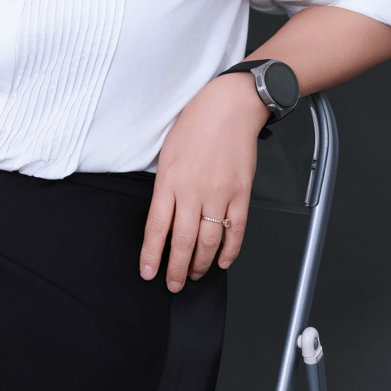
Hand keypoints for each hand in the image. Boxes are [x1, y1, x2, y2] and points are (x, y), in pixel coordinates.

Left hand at [139, 75, 267, 291]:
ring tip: (195, 274)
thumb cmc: (195, 125)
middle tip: (173, 284)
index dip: (151, 255)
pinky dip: (230, 250)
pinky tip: (222, 261)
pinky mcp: (241, 193)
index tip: (148, 272)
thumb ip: (165, 187)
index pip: (156, 227)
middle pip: (182, 241)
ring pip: (209, 241)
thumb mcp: (167, 154)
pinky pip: (236, 230)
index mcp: (169, 180)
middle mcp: (193, 191)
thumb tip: (163, 219)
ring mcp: (219, 193)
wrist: (229, 107)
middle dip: (177, 269)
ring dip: (201, 264)